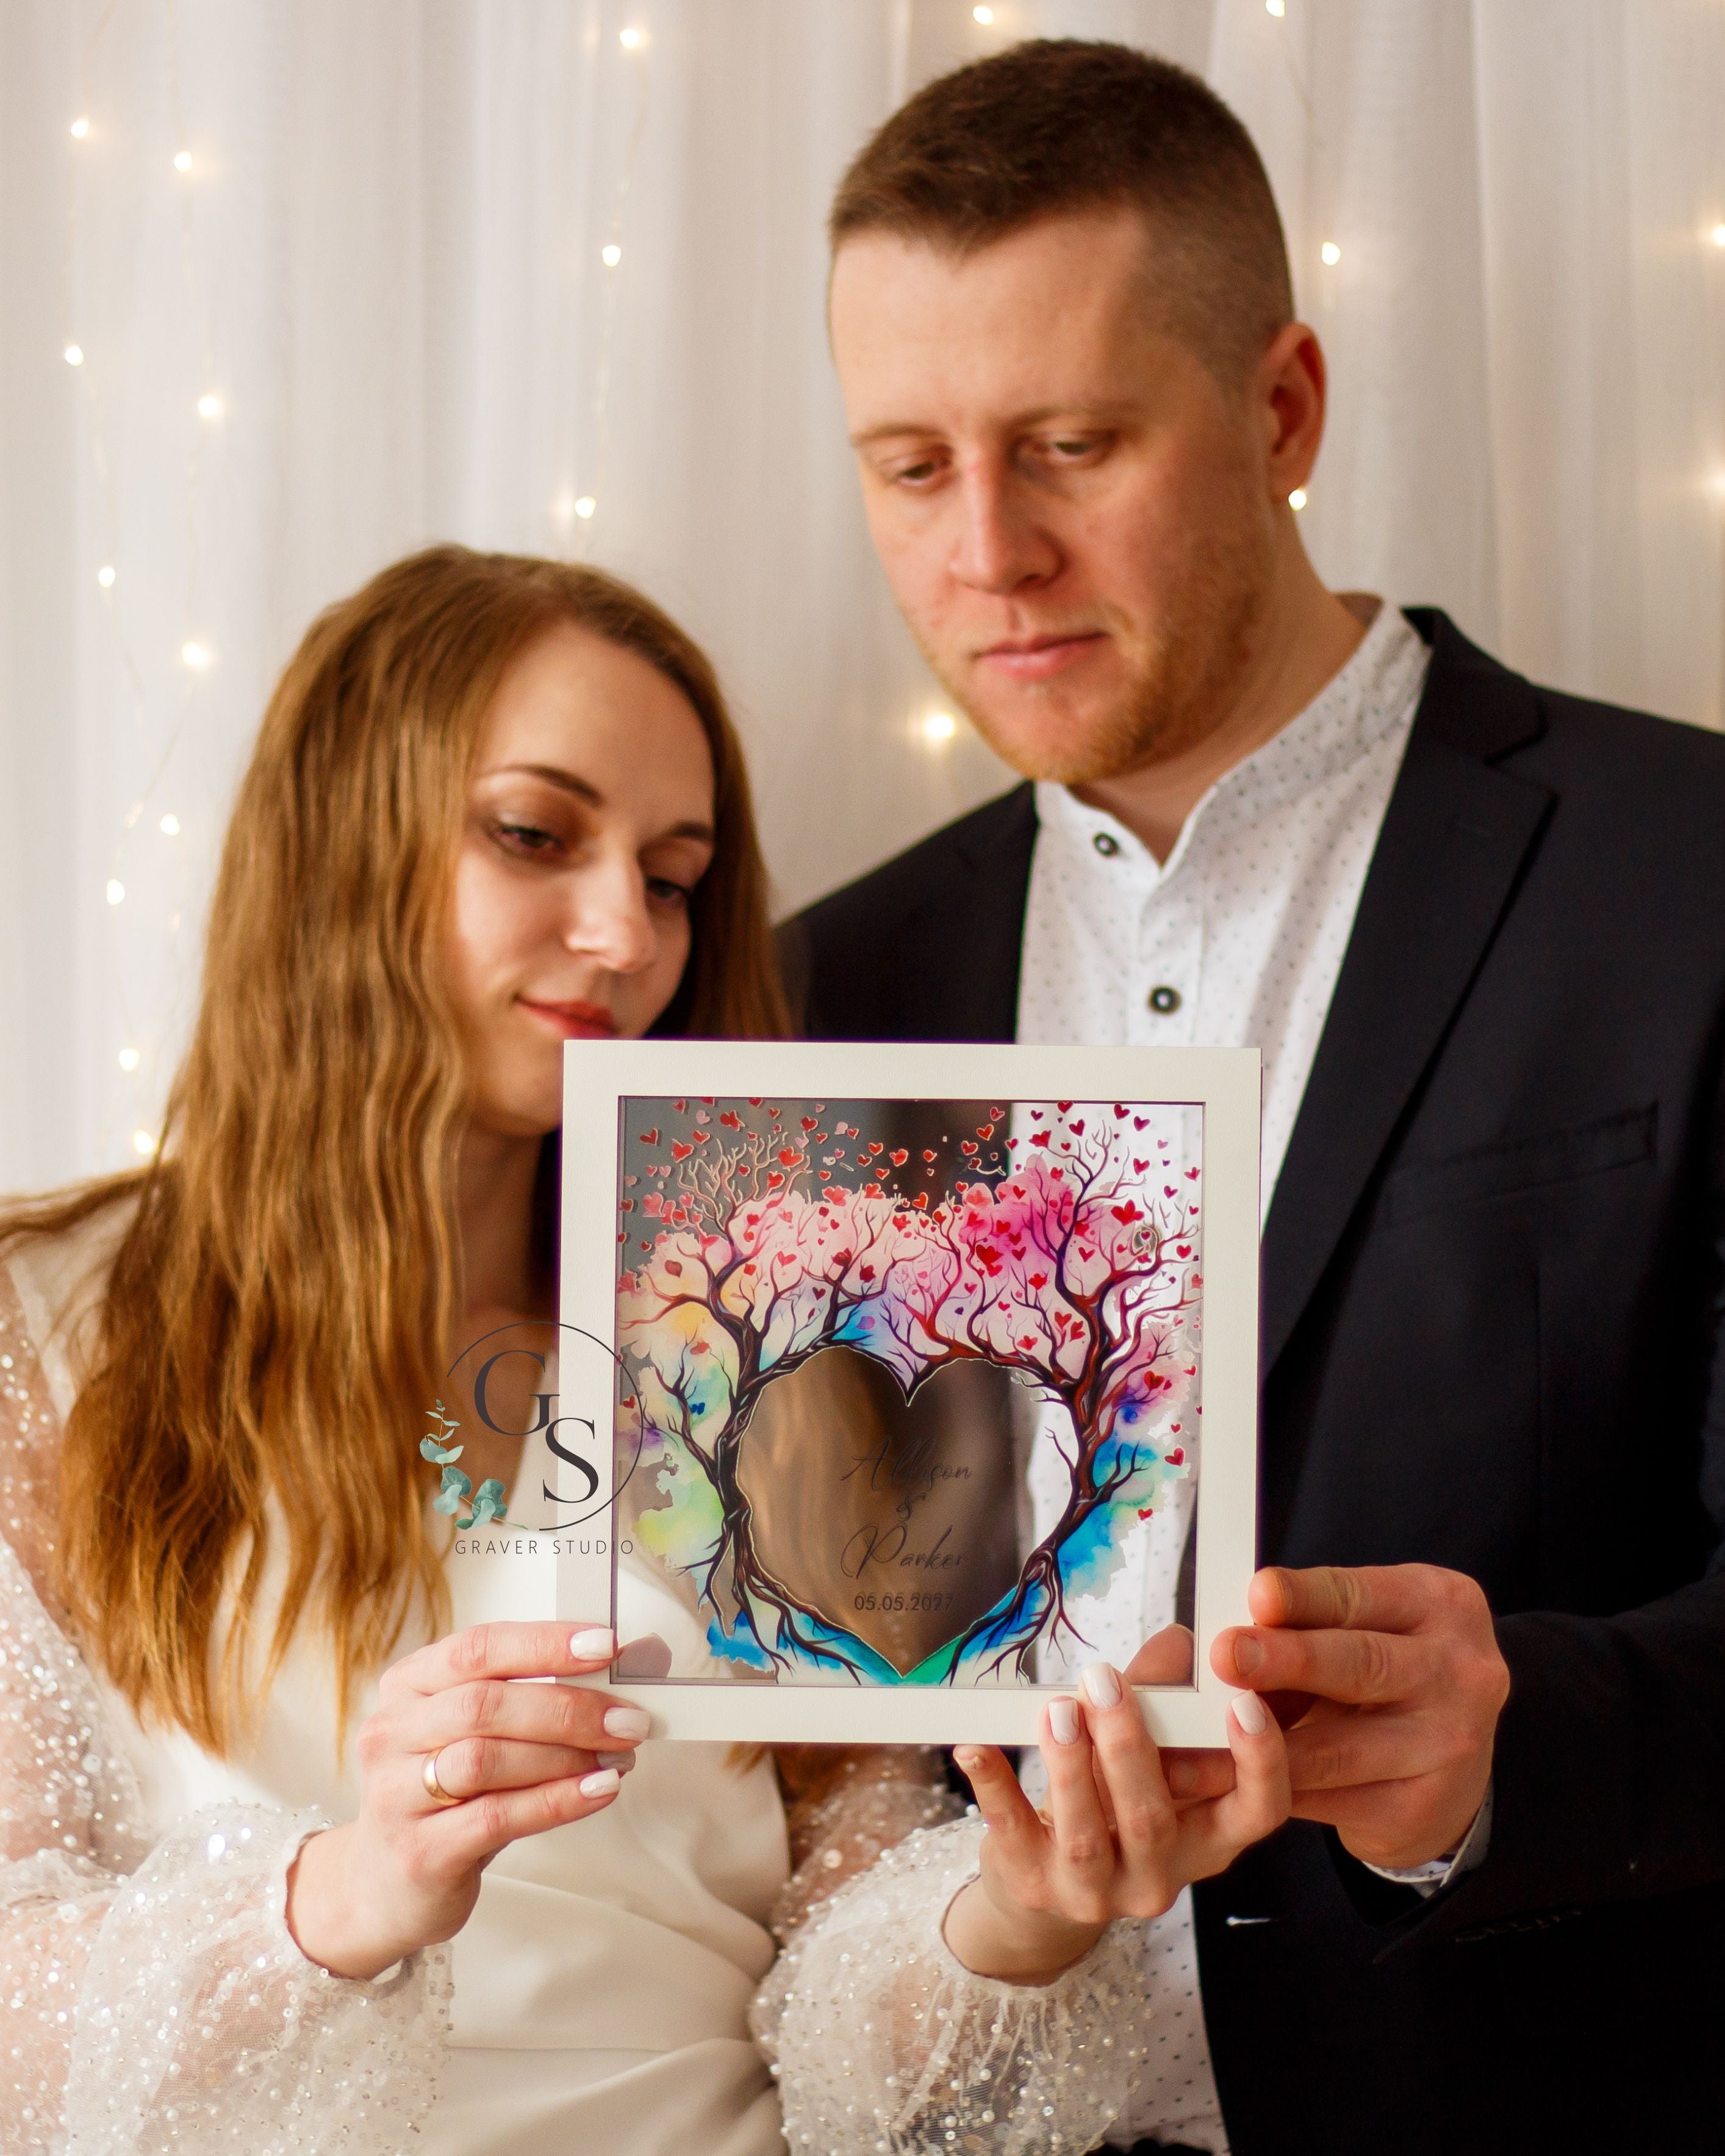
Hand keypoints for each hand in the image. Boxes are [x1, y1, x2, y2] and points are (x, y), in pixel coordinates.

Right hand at [287, 1621, 647, 1978]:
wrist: (381, 1887)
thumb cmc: (443, 1797)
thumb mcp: (468, 1737)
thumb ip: (523, 1703)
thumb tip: (614, 1684)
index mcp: (408, 1685)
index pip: (478, 1647)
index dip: (545, 1643)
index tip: (605, 1644)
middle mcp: (392, 1732)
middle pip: (484, 1704)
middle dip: (567, 1707)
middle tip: (627, 1718)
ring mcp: (396, 1794)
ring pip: (487, 1758)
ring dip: (565, 1755)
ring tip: (619, 1756)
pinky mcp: (419, 1852)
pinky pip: (497, 1817)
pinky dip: (557, 1801)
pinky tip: (599, 1791)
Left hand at [946, 1654, 1289, 1983]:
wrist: (1048, 1886)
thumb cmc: (1113, 1800)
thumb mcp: (1152, 1755)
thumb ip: (1167, 1699)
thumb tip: (1183, 1643)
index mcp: (1206, 1839)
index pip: (1256, 1812)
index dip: (1259, 1762)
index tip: (1242, 1703)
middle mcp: (1159, 1875)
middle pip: (1154, 1819)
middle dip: (1128, 1746)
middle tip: (1104, 1681)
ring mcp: (1095, 1890)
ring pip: (1086, 1835)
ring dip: (1071, 1766)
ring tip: (1058, 1710)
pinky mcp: (1033, 1885)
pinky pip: (1012, 1833)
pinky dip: (994, 1786)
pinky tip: (974, 1748)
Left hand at [1205, 1564, 1508, 1868]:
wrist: (1451, 1761)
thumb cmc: (1389, 1669)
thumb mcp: (1367, 1625)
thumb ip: (1310, 1619)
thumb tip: (1230, 1628)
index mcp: (1443, 1606)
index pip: (1362, 1597)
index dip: (1306, 1597)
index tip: (1256, 1596)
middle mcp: (1459, 1674)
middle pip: (1361, 1665)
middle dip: (1288, 1660)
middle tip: (1225, 1656)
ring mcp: (1446, 1748)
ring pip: (1337, 1748)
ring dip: (1258, 1745)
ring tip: (1193, 1744)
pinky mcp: (1420, 1809)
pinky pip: (1330, 1800)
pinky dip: (1271, 1790)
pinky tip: (1225, 1784)